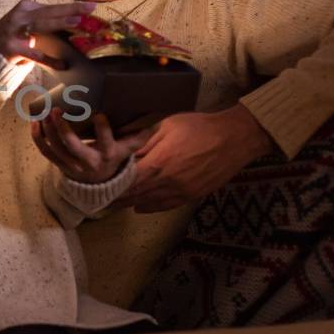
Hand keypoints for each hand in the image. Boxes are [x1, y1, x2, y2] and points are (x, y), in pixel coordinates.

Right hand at [0, 0, 94, 68]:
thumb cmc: (16, 33)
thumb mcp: (28, 21)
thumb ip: (47, 20)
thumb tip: (78, 22)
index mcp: (27, 7)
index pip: (53, 7)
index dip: (72, 7)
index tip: (91, 6)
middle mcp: (20, 16)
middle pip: (48, 12)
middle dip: (69, 10)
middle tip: (89, 9)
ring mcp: (15, 32)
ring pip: (40, 26)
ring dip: (59, 23)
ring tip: (76, 23)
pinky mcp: (13, 49)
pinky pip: (34, 55)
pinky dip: (49, 60)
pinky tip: (62, 65)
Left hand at [31, 112, 134, 183]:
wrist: (99, 183)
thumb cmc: (115, 157)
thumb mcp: (129, 148)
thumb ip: (141, 134)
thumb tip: (157, 118)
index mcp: (107, 155)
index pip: (105, 142)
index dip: (102, 129)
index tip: (99, 114)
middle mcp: (88, 161)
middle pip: (73, 147)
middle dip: (63, 129)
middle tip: (56, 110)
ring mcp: (71, 164)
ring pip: (56, 148)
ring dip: (47, 130)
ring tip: (43, 112)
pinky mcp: (59, 164)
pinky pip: (45, 152)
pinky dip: (38, 138)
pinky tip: (35, 123)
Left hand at [117, 104, 275, 212]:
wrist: (234, 139)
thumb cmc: (199, 127)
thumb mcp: (166, 125)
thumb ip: (143, 140)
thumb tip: (121, 147)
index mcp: (158, 163)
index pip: (127, 181)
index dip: (112, 185)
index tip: (99, 185)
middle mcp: (167, 183)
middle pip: (135, 195)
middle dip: (118, 197)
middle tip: (102, 198)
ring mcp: (181, 192)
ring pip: (149, 203)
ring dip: (132, 204)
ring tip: (116, 204)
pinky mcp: (192, 196)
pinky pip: (166, 206)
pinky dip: (151, 207)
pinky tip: (141, 207)